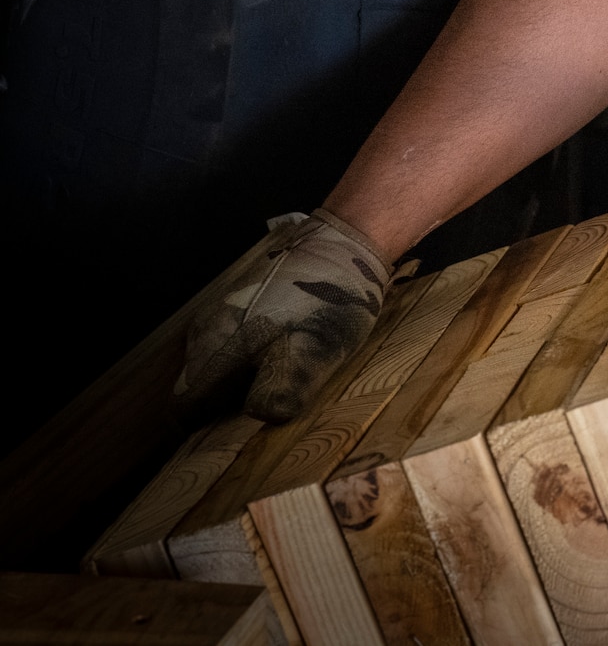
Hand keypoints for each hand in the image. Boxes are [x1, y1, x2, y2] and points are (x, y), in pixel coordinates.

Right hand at [175, 209, 391, 421]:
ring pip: (216, 367)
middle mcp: (207, 332)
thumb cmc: (326, 299)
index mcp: (213, 347)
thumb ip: (281, 390)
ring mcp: (222, 316)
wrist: (343, 244)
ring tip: (282, 391)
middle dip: (222, 412)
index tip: (232, 445)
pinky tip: (288, 360)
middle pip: (197, 390)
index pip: (182, 408)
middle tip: (265, 422)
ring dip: (240, 387)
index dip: (201, 433)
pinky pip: (234, 347)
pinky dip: (253, 363)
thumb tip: (256, 419)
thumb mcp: (312, 351)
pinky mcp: (242, 306)